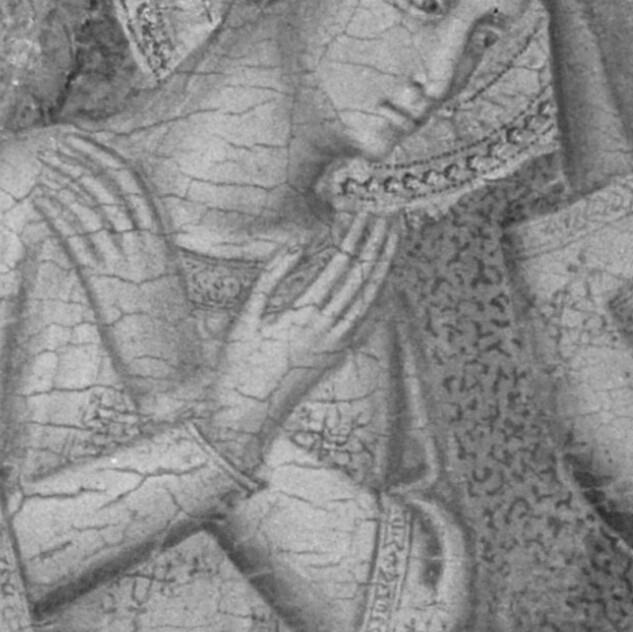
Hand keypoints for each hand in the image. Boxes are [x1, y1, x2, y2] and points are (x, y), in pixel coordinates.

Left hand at [36, 133, 200, 416]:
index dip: (111, 158)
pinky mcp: (105, 285)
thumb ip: (146, 259)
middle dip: (86, 160)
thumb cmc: (169, 342)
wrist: (177, 380)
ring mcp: (126, 264)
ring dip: (67, 181)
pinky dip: (59, 214)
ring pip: (94, 207)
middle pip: (114, 187)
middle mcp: (147, 248)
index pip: (138, 186)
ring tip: (46, 166)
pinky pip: (78, 239)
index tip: (90, 142)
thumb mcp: (164, 289)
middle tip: (59, 144)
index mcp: (165, 245)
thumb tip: (124, 242)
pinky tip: (43, 201)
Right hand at [202, 219, 397, 473]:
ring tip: (394, 238)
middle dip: (378, 243)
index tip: (364, 210)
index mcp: (303, 317)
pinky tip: (388, 282)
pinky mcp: (338, 358)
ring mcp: (337, 346)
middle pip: (363, 279)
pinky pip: (368, 323)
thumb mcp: (246, 316)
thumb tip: (299, 244)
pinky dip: (381, 299)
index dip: (355, 236)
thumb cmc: (237, 367)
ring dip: (385, 266)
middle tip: (391, 213)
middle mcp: (328, 331)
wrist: (247, 421)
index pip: (339, 267)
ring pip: (372, 299)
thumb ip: (272, 276)